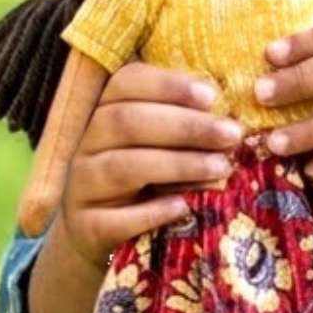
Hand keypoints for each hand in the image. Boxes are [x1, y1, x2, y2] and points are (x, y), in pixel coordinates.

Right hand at [54, 62, 240, 267]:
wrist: (99, 229)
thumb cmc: (145, 176)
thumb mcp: (161, 143)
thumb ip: (187, 124)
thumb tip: (231, 114)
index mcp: (105, 110)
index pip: (126, 83)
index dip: (168, 85)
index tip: (212, 95)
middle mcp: (88, 143)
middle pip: (127, 122)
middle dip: (185, 126)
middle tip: (231, 135)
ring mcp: (81, 185)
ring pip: (122, 167)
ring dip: (177, 166)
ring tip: (221, 168)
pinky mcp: (86, 225)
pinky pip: (114, 219)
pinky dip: (150, 213)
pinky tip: (183, 207)